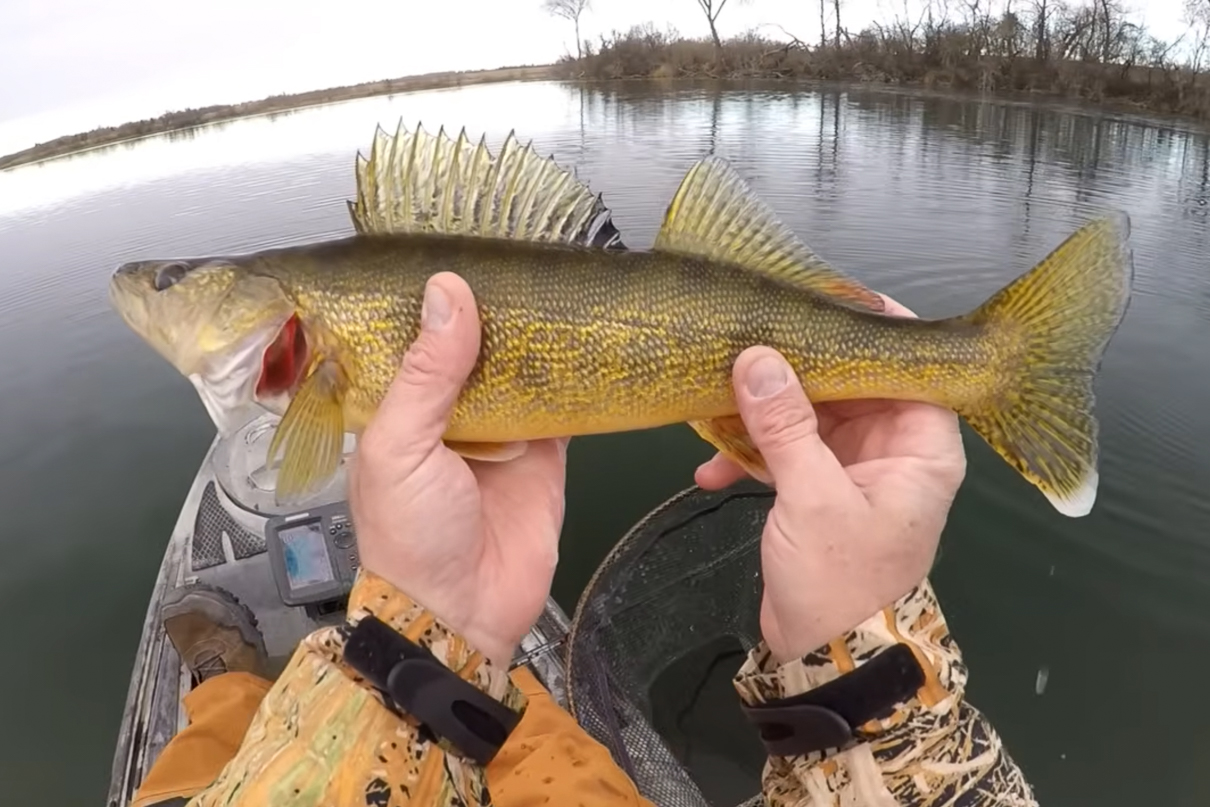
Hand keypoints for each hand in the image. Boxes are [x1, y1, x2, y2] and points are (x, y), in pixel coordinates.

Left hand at [348, 272, 567, 666]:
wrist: (462, 613)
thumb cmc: (409, 538)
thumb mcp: (400, 448)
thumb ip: (426, 373)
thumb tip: (448, 294)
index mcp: (400, 409)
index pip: (417, 340)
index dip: (435, 300)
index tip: (459, 248)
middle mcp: (450, 414)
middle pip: (475, 348)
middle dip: (495, 311)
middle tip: (523, 254)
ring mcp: (501, 433)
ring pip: (521, 370)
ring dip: (537, 338)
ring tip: (559, 282)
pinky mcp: (545, 454)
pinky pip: (563, 406)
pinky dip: (575, 378)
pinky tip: (588, 340)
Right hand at [695, 296, 966, 662]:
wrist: (825, 660)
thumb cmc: (842, 583)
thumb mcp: (813, 499)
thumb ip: (786, 425)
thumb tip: (757, 357)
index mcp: (921, 446)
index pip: (907, 363)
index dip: (867, 327)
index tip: (818, 295)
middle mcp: (894, 449)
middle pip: (847, 382)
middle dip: (794, 368)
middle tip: (746, 337)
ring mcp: (853, 467)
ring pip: (808, 413)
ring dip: (761, 412)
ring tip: (713, 399)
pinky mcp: (817, 487)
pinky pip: (784, 450)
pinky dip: (750, 454)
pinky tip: (708, 466)